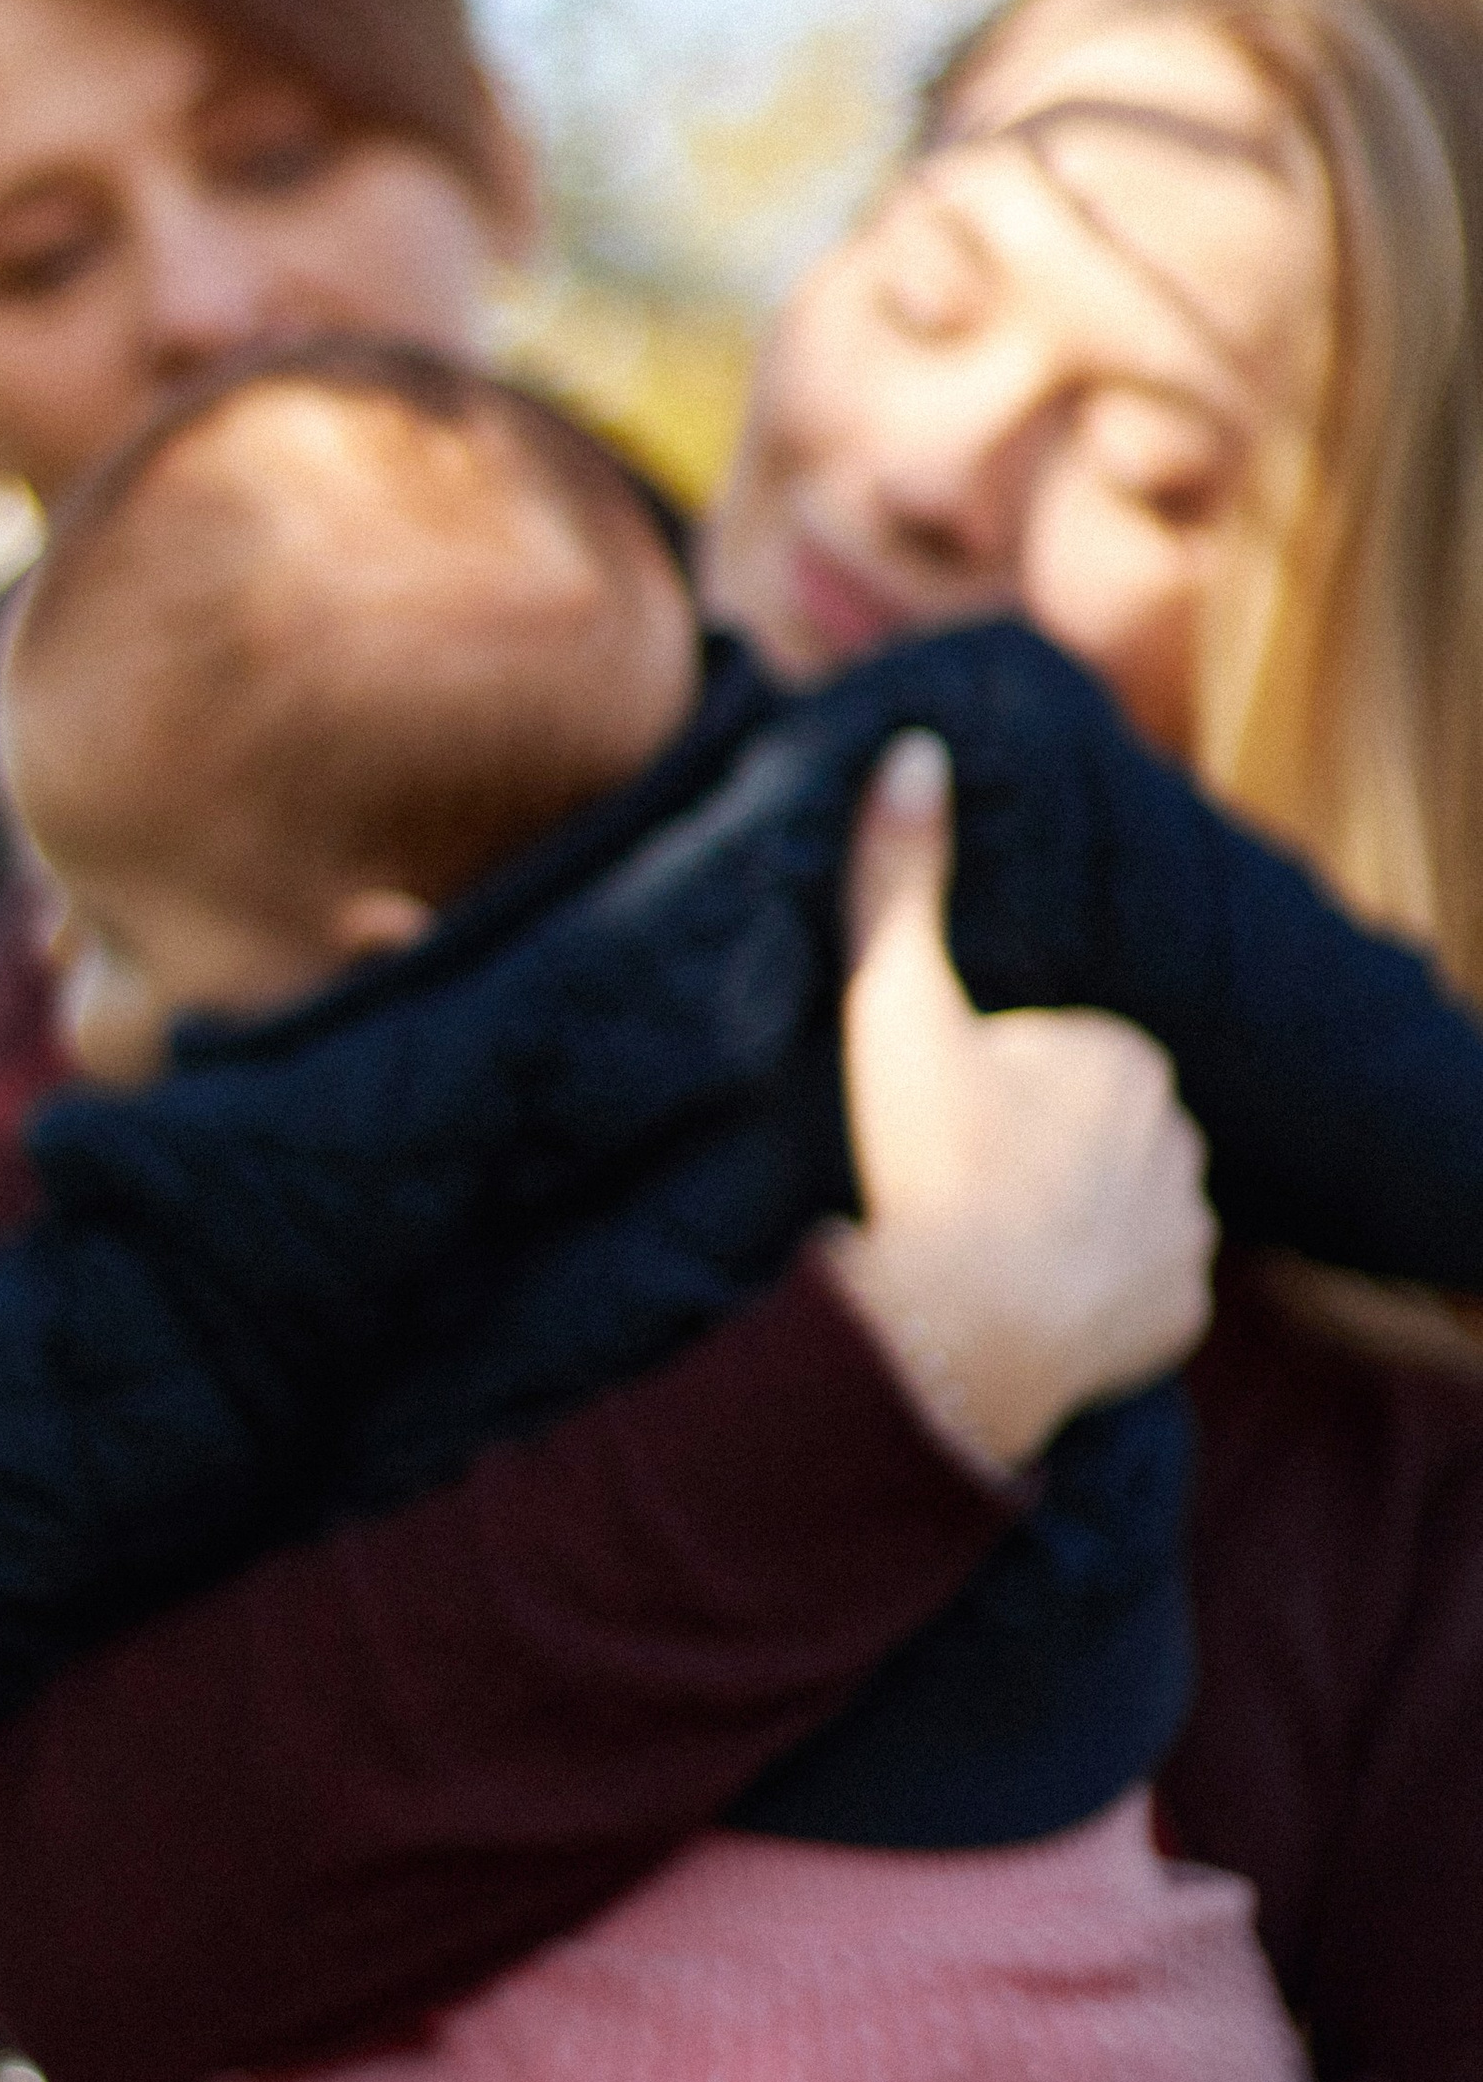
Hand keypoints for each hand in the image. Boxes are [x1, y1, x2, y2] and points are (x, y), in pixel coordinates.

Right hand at [819, 730, 1216, 1474]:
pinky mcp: (1180, 1315)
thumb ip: (898, 877)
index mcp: (1124, 1053)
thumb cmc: (925, 1163)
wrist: (959, 1334)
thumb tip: (914, 747)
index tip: (934, 1124)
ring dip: (1060, 1223)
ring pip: (1112, 1209)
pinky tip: (1026, 1302)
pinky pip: (1136, 1293)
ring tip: (978, 1244)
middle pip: (1084, 1133)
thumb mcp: (894, 1006)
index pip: (1049, 1058)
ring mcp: (1187, 1232)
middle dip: (1028, 1152)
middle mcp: (1179, 1137)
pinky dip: (1089, 1298)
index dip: (980, 1087)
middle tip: (948, 1183)